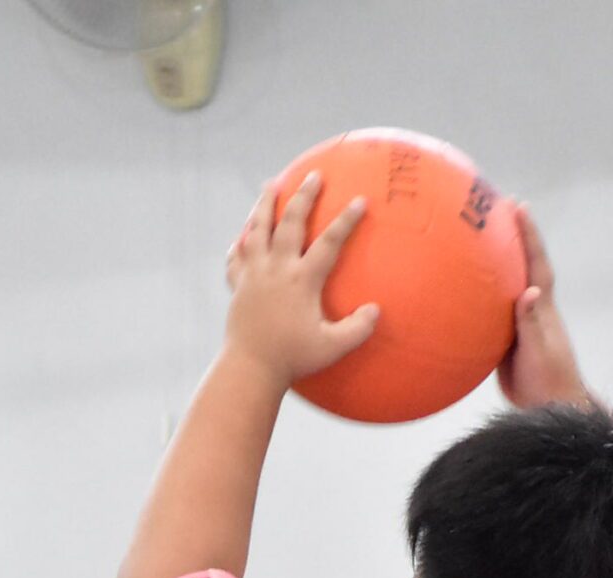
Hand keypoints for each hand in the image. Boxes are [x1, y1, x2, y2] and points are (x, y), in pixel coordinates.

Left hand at [223, 175, 380, 388]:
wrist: (249, 367)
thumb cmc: (293, 359)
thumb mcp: (332, 347)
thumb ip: (358, 329)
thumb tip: (375, 310)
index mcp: (301, 280)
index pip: (329, 242)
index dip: (346, 220)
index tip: (360, 201)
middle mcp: (276, 269)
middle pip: (290, 222)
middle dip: (303, 196)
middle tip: (314, 175)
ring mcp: (253, 274)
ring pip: (257, 229)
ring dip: (264, 204)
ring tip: (271, 185)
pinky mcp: (237, 284)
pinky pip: (237, 256)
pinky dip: (241, 242)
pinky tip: (244, 235)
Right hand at [496, 203, 592, 410]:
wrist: (548, 408)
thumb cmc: (549, 381)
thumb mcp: (539, 351)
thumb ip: (532, 322)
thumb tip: (531, 292)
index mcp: (542, 307)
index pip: (536, 263)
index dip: (529, 235)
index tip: (519, 207)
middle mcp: (531, 308)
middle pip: (522, 264)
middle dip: (513, 235)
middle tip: (499, 206)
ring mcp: (519, 322)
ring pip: (506, 284)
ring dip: (496, 260)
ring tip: (478, 237)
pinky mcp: (506, 338)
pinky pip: (490, 309)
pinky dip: (479, 293)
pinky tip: (460, 288)